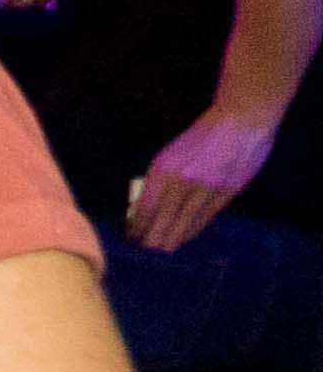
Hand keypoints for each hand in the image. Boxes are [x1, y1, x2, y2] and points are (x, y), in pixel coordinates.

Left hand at [132, 106, 279, 257]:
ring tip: (164, 249)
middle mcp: (183, 180)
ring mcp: (207, 188)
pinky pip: (206, 216)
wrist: (242, 120)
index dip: (139, 224)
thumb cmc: (202, 135)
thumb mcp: (172, 154)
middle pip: (164, 219)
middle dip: (154, 237)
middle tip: (146, 251)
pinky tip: (186, 236)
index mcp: (164, 169)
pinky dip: (194, 228)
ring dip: (174, 237)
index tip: (131, 236)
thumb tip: (148, 206)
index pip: (147, 206)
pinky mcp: (228, 191)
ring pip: (186, 221)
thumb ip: (161, 179)